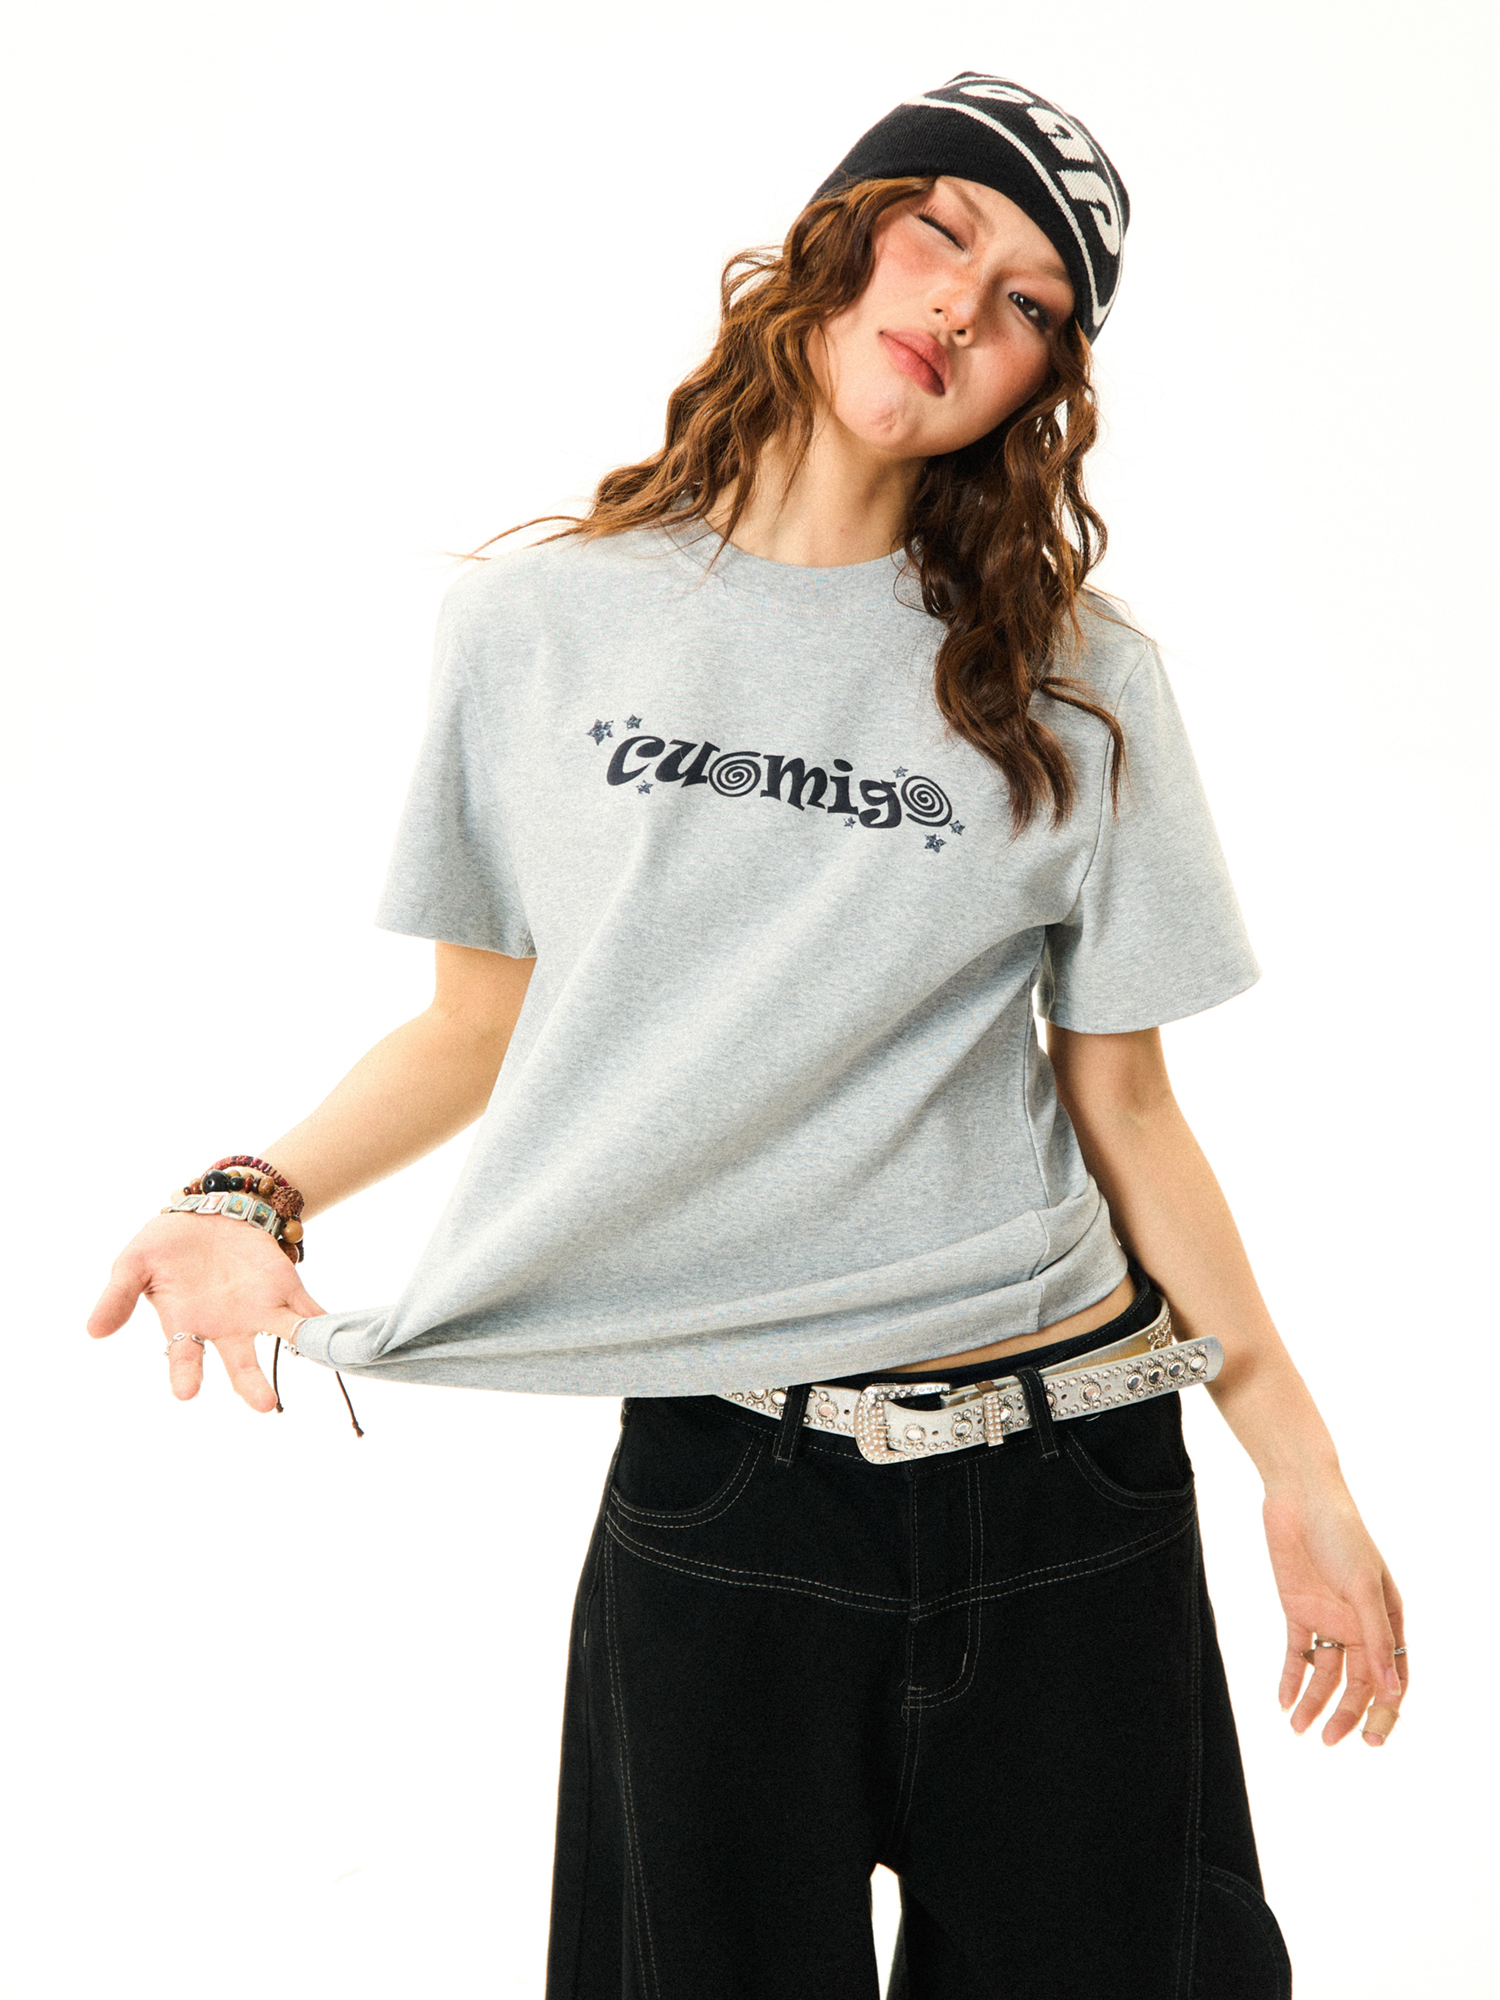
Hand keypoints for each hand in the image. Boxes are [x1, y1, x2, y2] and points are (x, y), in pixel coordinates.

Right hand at [88, 1212, 325, 1412]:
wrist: (209, 1210)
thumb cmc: (167, 1245)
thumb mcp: (133, 1264)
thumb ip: (117, 1296)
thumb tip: (93, 1332)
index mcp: (186, 1325)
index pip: (184, 1356)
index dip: (186, 1374)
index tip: (186, 1393)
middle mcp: (226, 1327)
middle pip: (241, 1362)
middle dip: (252, 1383)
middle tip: (264, 1405)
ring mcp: (259, 1310)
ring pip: (281, 1339)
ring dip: (299, 1351)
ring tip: (317, 1362)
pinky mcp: (286, 1289)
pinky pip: (308, 1312)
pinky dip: (324, 1324)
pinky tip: (340, 1335)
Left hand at [1262, 1479, 1406, 1746]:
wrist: (1299, 1497)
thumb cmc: (1342, 1534)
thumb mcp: (1362, 1587)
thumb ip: (1375, 1639)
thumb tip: (1392, 1693)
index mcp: (1388, 1621)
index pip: (1392, 1679)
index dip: (1384, 1712)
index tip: (1371, 1742)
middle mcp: (1360, 1625)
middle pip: (1357, 1683)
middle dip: (1346, 1715)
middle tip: (1328, 1740)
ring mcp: (1328, 1618)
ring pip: (1325, 1674)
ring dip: (1313, 1702)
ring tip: (1298, 1729)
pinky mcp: (1298, 1610)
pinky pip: (1296, 1653)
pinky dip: (1290, 1678)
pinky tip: (1282, 1703)